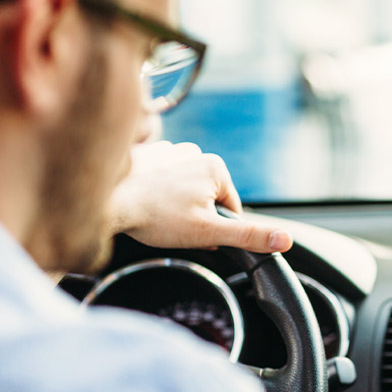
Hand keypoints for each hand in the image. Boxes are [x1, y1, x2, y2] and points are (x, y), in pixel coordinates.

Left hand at [109, 141, 293, 252]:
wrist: (107, 202)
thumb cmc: (155, 216)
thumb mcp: (209, 232)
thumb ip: (248, 236)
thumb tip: (285, 240)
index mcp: (216, 167)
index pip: (230, 209)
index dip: (215, 229)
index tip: (194, 233)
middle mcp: (195, 152)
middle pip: (207, 199)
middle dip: (195, 218)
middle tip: (173, 226)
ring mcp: (169, 151)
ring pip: (185, 192)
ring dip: (175, 207)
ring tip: (157, 216)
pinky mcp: (147, 156)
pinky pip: (162, 182)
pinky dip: (156, 195)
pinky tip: (145, 204)